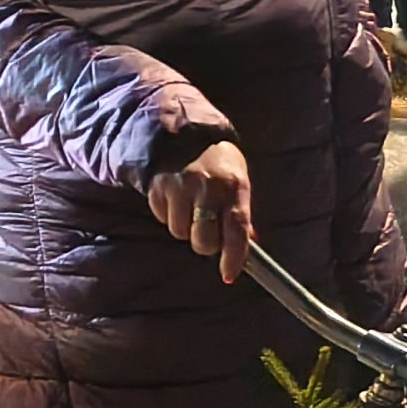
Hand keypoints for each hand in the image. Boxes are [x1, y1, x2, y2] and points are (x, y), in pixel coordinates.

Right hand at [148, 141, 252, 283]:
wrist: (182, 133)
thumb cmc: (218, 164)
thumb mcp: (237, 181)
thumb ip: (240, 214)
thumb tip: (249, 246)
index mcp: (233, 185)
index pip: (236, 228)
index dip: (233, 256)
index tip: (229, 274)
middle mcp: (206, 186)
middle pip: (204, 240)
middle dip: (206, 245)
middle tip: (208, 234)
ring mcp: (179, 186)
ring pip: (180, 232)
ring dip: (185, 228)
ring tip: (191, 209)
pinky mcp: (157, 186)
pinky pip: (163, 218)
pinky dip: (169, 215)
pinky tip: (176, 198)